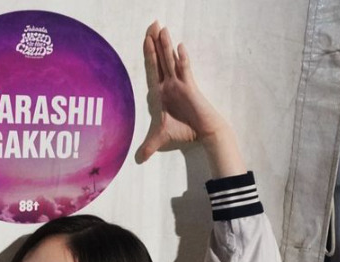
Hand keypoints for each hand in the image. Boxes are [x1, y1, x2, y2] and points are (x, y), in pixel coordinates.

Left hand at [135, 22, 229, 162]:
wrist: (201, 133)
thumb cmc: (183, 132)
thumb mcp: (160, 139)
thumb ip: (148, 147)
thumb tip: (137, 160)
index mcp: (159, 93)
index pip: (151, 69)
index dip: (147, 54)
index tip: (145, 38)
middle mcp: (168, 85)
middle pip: (159, 60)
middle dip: (154, 42)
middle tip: (152, 24)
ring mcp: (179, 84)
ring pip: (170, 61)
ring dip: (165, 45)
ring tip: (162, 28)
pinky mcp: (190, 88)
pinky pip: (185, 71)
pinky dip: (182, 60)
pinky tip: (179, 47)